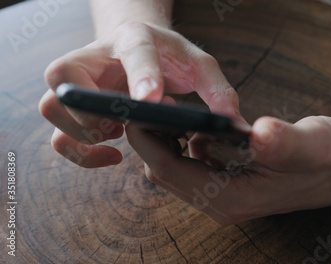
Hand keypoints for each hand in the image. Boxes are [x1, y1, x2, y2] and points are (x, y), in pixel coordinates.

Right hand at [39, 21, 241, 167]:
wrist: (138, 48)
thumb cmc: (169, 57)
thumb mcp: (199, 65)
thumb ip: (218, 90)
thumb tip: (234, 124)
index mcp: (135, 38)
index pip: (133, 50)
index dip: (141, 74)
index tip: (152, 101)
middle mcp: (96, 56)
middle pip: (65, 76)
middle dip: (98, 110)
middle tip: (128, 123)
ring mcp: (79, 83)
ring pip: (52, 107)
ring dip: (85, 131)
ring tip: (120, 134)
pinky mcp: (75, 109)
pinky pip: (58, 136)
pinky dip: (81, 153)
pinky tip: (114, 154)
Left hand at [126, 116, 330, 224]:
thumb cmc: (330, 158)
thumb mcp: (310, 144)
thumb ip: (283, 141)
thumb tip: (259, 133)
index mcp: (232, 198)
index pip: (170, 171)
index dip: (148, 140)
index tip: (138, 110)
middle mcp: (222, 203)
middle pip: (165, 172)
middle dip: (153, 139)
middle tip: (158, 104)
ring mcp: (225, 195)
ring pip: (175, 169)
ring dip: (169, 140)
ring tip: (179, 111)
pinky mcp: (229, 183)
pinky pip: (193, 164)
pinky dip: (187, 143)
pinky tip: (206, 126)